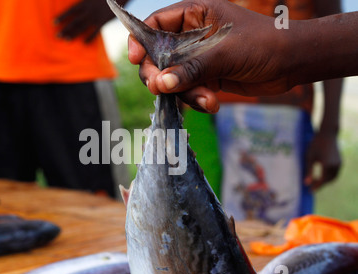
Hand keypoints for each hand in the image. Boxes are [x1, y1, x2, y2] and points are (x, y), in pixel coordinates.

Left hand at [56, 0, 128, 42]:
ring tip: (66, 40)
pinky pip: (95, 32)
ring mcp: (95, 18)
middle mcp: (88, 12)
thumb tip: (74, 8)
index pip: (70, 11)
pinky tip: (84, 44)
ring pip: (82, 28)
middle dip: (65, 29)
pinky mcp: (102, 22)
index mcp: (84, 4)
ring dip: (74, 34)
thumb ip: (82, 2)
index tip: (53, 23)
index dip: (61, 17)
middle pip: (74, 22)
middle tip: (57, 36)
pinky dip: (90, 38)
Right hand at [128, 0, 296, 112]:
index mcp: (195, 15)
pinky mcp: (207, 76)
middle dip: (159, 74)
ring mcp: (198, 57)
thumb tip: (161, 83)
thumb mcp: (224, 53)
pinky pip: (190, 90)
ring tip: (206, 99)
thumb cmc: (263, 44)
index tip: (135, 59)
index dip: (141, 40)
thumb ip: (191, 67)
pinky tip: (213, 104)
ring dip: (185, 92)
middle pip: (158, 55)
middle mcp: (192, 36)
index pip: (156, 23)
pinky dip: (198, 99)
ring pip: (173, 77)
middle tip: (160, 89)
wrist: (293, 63)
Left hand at [304, 132, 341, 191]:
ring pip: (333, 178)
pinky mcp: (340, 162)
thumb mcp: (309, 157)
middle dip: (321, 185)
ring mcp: (339, 164)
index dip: (316, 186)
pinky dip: (329, 177)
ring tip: (316, 182)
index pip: (322, 180)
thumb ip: (308, 170)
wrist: (328, 134)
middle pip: (328, 180)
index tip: (310, 191)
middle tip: (312, 187)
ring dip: (326, 182)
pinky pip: (335, 173)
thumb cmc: (315, 145)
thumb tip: (306, 183)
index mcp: (327, 164)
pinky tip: (322, 176)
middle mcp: (335, 165)